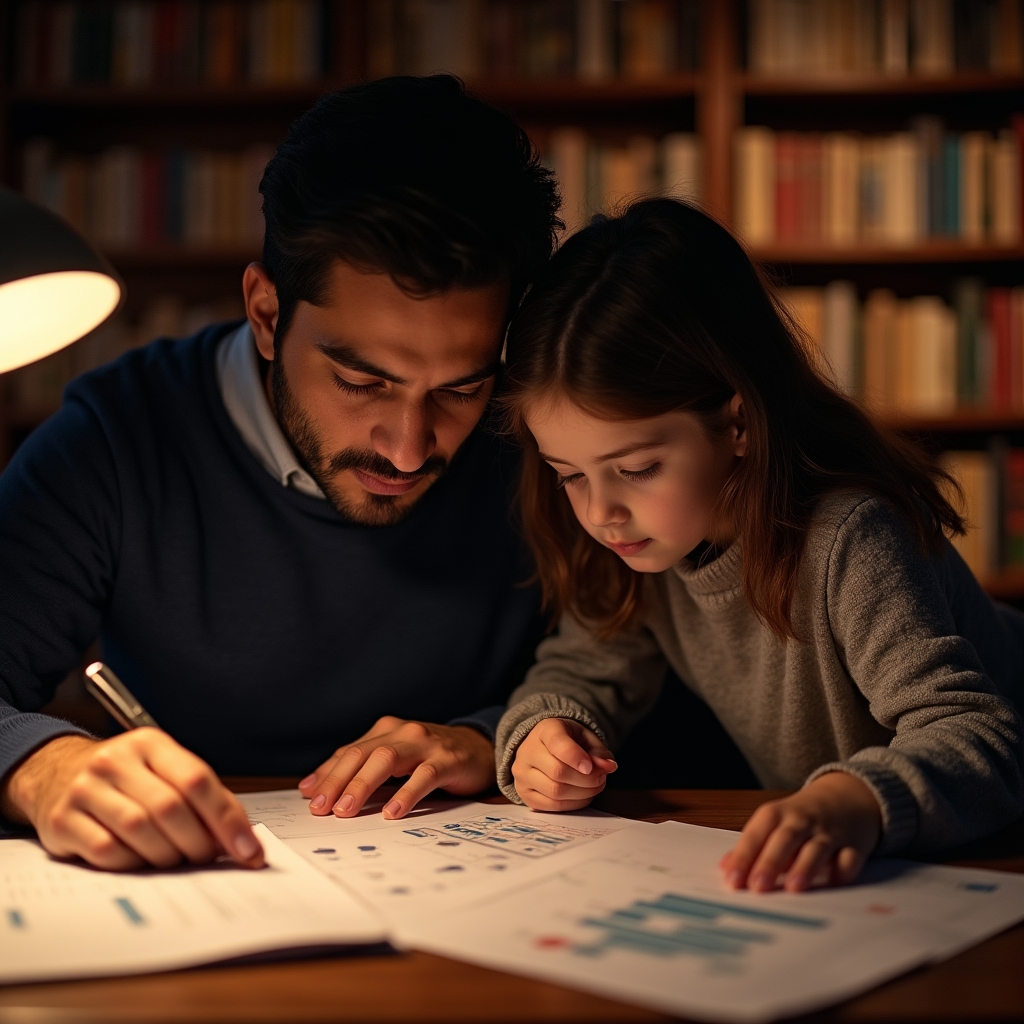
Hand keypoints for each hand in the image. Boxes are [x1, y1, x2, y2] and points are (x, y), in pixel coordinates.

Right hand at [0, 730, 263, 871]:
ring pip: (139, 830)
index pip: (197, 780)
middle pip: (170, 807)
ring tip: (176, 860)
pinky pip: (107, 851)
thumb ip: (204, 797)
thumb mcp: (164, 769)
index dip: (227, 819)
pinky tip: (140, 861)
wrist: (54, 772)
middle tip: (208, 858)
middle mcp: (116, 761)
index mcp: (151, 744)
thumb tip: (242, 837)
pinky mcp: (62, 820)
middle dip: (198, 842)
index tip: (248, 849)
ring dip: (167, 855)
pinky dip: (133, 864)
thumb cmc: (124, 777)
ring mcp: (86, 789)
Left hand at [298, 716, 495, 819]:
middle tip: (321, 807)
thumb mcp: (397, 760)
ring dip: (363, 785)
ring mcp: (426, 744)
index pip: (350, 752)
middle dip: (338, 780)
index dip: (327, 773)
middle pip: (363, 754)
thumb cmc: (432, 757)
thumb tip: (315, 789)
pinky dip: (406, 794)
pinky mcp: (448, 759)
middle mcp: (403, 732)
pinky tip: (392, 812)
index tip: (308, 796)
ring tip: (346, 810)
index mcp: (387, 730)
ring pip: (387, 759)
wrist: (482, 748)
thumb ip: (362, 770)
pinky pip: (423, 776)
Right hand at [512, 717, 616, 811]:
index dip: (576, 757)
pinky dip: (573, 804)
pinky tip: (582, 796)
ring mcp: (522, 774)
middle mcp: (527, 751)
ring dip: (582, 794)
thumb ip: (598, 751)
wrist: (544, 748)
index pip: (558, 744)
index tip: (591, 767)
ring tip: (594, 786)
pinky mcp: (524, 794)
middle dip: (587, 779)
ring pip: (555, 792)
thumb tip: (608, 766)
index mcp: (545, 730)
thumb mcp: (586, 738)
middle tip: (601, 778)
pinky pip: (552, 806)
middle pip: (558, 772)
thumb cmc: (569, 742)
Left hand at [720, 772, 881, 892]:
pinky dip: (843, 870)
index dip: (743, 857)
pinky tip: (834, 883)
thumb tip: (725, 868)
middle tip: (758, 887)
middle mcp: (801, 820)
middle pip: (784, 839)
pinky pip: (849, 857)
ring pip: (816, 848)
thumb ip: (750, 846)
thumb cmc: (800, 817)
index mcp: (775, 814)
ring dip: (805, 866)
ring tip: (793, 887)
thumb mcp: (772, 823)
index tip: (732, 880)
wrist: (845, 795)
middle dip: (770, 863)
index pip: (755, 834)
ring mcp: (828, 832)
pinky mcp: (853, 844)